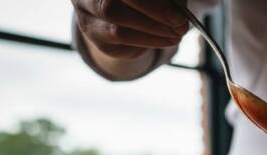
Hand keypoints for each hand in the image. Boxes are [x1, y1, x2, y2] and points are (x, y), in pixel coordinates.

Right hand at [72, 0, 189, 58]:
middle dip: (153, 11)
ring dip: (152, 29)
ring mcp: (86, 9)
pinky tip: (168, 40)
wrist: (126, 20)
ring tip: (177, 34)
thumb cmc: (147, 0)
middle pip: (114, 0)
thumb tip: (178, 9)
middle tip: (180, 23)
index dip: (154, 1)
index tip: (179, 12)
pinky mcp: (91, 31)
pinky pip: (119, 36)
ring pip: (115, 19)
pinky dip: (148, 39)